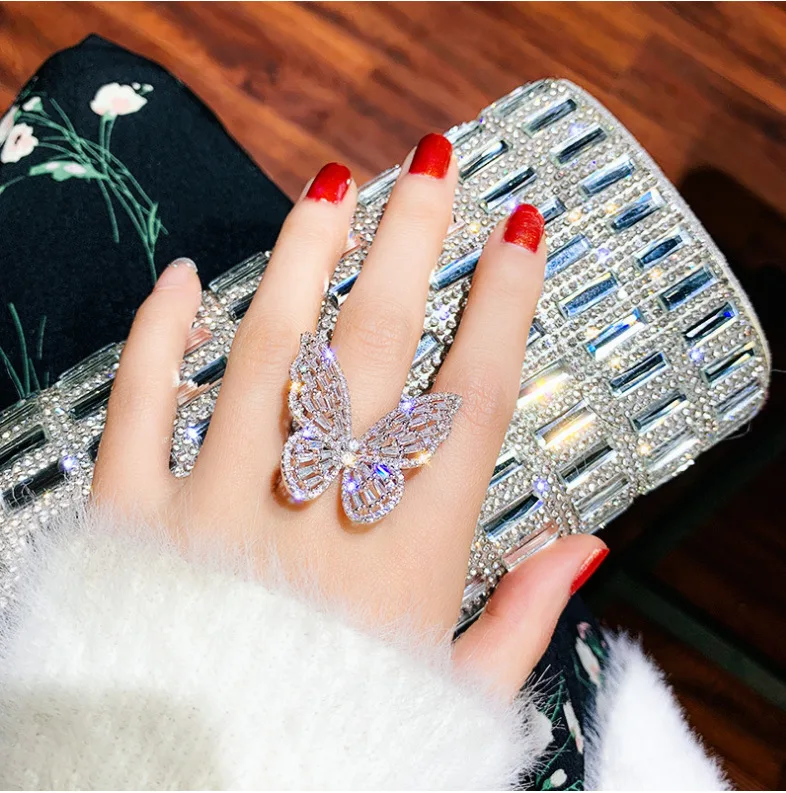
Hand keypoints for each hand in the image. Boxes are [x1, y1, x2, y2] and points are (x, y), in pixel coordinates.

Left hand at [92, 134, 606, 698]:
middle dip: (414, 240)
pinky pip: (137, 408)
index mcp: (410, 559)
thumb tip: (590, 548)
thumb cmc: (340, 753)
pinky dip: (153, 338)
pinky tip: (177, 281)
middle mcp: (321, 517)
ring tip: (330, 184)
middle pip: (380, 344)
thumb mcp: (455, 704)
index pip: (476, 396)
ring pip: (266, 350)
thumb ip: (522, 620)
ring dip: (301, 255)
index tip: (522, 232)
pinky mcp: (131, 526)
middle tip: (433, 163)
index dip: (507, 301)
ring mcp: (218, 513)